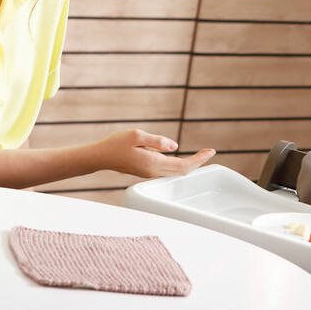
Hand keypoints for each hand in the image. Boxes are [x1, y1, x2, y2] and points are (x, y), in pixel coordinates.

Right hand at [98, 129, 215, 178]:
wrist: (99, 156)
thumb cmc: (116, 143)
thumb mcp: (137, 135)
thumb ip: (157, 141)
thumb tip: (176, 146)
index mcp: (152, 163)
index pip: (182, 165)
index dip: (199, 159)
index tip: (210, 151)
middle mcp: (153, 171)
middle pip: (182, 171)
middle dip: (198, 162)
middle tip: (210, 152)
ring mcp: (149, 173)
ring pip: (176, 172)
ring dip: (190, 164)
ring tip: (201, 155)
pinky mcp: (146, 172)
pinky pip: (168, 171)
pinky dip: (180, 165)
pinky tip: (184, 159)